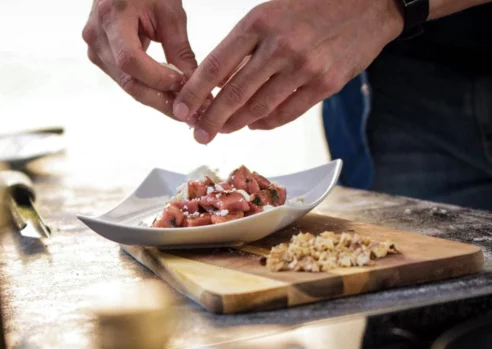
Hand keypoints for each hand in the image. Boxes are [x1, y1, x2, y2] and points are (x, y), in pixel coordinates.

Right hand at [82, 0, 197, 119]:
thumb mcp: (169, 13)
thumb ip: (180, 49)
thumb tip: (192, 84)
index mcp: (111, 17)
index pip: (129, 60)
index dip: (156, 77)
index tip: (182, 84)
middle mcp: (96, 37)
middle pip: (128, 80)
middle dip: (160, 99)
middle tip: (188, 113)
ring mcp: (95, 50)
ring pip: (127, 85)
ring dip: (157, 98)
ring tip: (183, 106)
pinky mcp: (100, 58)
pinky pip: (126, 80)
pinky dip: (148, 89)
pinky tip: (168, 95)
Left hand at [172, 0, 403, 143]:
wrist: (369, 3)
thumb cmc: (312, 5)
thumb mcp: (269, 13)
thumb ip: (244, 46)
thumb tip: (214, 82)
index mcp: (258, 23)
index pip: (214, 65)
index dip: (193, 93)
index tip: (180, 110)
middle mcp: (279, 46)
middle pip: (233, 94)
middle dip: (211, 119)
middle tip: (198, 133)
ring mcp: (304, 67)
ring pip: (258, 108)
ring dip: (236, 123)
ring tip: (224, 129)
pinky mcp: (325, 84)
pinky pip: (287, 113)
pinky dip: (266, 123)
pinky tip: (255, 123)